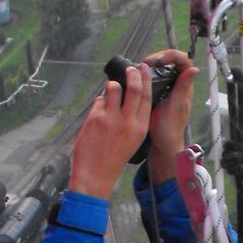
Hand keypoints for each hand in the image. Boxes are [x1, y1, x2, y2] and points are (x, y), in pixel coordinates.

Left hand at [69, 64, 151, 198]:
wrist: (96, 175)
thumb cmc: (113, 159)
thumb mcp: (132, 141)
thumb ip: (132, 120)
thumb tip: (126, 97)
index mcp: (140, 128)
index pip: (147, 97)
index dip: (146, 80)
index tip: (145, 69)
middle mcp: (128, 122)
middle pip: (134, 88)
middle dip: (133, 73)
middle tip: (131, 68)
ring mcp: (112, 119)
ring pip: (115, 89)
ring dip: (113, 85)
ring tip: (111, 89)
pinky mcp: (96, 118)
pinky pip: (99, 101)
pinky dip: (99, 103)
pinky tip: (98, 114)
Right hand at [144, 48, 197, 184]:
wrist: (162, 144)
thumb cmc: (169, 128)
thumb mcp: (175, 106)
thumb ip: (183, 87)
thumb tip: (195, 69)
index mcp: (185, 86)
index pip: (184, 60)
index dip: (172, 55)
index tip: (159, 60)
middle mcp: (179, 84)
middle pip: (172, 60)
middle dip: (158, 57)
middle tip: (145, 63)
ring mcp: (169, 88)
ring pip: (163, 67)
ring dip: (152, 64)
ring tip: (141, 68)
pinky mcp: (160, 93)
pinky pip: (155, 76)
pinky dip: (147, 72)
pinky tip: (139, 76)